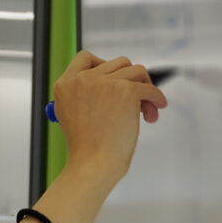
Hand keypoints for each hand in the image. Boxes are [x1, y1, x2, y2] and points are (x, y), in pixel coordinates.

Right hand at [52, 51, 167, 185]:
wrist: (92, 164)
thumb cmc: (85, 147)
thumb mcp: (72, 114)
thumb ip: (85, 94)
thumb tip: (115, 80)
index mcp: (65, 84)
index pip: (85, 58)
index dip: (103, 65)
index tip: (114, 79)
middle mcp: (83, 79)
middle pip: (117, 63)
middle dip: (130, 80)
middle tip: (135, 101)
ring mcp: (104, 83)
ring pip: (136, 71)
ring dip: (144, 88)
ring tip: (145, 111)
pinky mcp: (126, 90)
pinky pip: (150, 87)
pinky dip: (156, 98)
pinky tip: (156, 109)